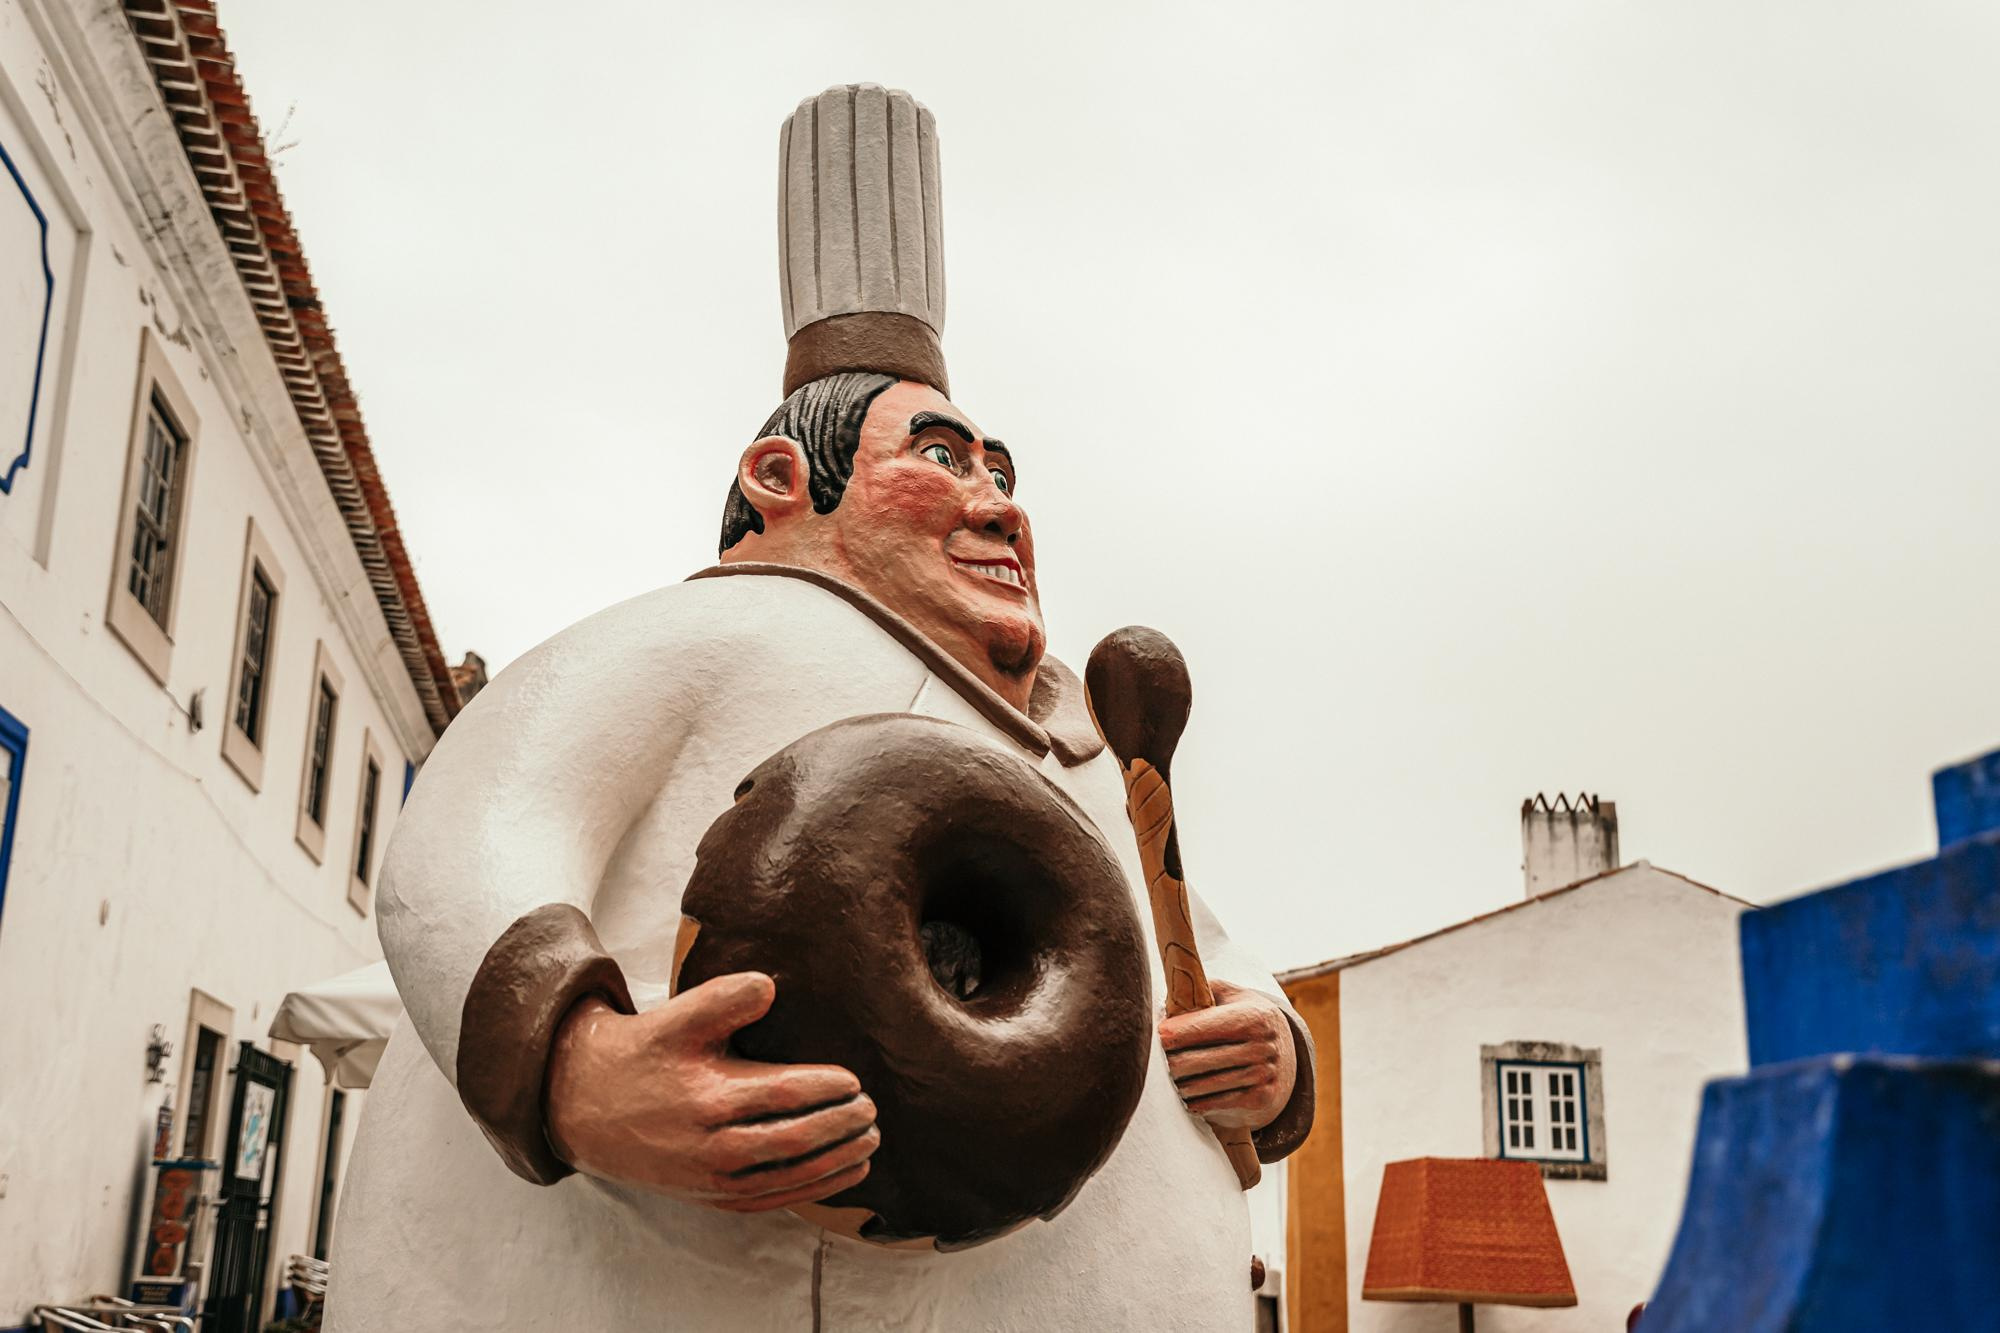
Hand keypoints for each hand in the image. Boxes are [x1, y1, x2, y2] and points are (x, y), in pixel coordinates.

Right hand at [544, 972, 877, 1211]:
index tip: (855, 1080)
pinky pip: (773, 1200)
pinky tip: (845, 1173)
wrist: (585, 1105)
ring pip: (790, 1178)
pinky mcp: (712, 1197)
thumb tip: (770, 985)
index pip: (783, 1096)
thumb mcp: (677, 1017)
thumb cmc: (642, 1054)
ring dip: (837, 1163)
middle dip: (841, 1127)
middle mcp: (712, 1147)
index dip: (826, 1089)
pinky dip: (814, 1190)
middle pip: (795, 1141)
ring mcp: (712, 1179)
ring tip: (870, 1141)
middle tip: (873, 1110)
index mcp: (708, 1099)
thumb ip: (724, 997)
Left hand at [1159, 980, 1296, 1131]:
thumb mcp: (1230, 996)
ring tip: (1166, 1079)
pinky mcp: (1262, 1098)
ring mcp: (1265, 1074)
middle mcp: (1264, 1046)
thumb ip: (1201, 989)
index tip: (1156, 1036)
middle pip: (1197, 1059)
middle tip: (1154, 1062)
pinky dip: (1196, 1102)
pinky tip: (1185, 1097)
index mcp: (1254, 1016)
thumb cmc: (1242, 1018)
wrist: (1283, 1054)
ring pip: (1204, 1084)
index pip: (1202, 1026)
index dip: (1174, 1032)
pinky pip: (1216, 1103)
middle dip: (1171, 1062)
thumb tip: (1169, 995)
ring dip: (1179, 1084)